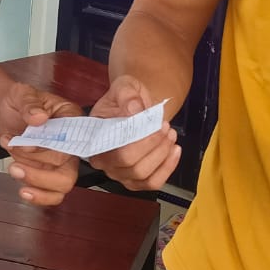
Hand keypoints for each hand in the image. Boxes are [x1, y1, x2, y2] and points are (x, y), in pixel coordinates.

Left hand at [0, 83, 80, 206]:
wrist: (6, 113)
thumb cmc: (19, 102)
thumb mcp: (21, 94)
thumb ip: (29, 103)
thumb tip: (38, 117)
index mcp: (71, 118)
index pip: (74, 139)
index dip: (52, 147)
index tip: (28, 143)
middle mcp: (71, 142)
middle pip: (69, 168)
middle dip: (38, 167)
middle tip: (15, 160)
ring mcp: (62, 161)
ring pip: (62, 184)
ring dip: (36, 181)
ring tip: (13, 168)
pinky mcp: (50, 174)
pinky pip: (53, 194)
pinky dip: (38, 196)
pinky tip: (22, 188)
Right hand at [87, 74, 180, 190]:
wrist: (136, 105)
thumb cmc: (126, 97)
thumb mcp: (124, 87)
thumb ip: (127, 95)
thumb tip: (134, 109)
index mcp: (94, 139)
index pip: (112, 149)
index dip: (136, 140)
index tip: (153, 123)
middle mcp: (103, 161)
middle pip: (129, 164)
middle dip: (152, 145)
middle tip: (165, 126)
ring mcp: (120, 173)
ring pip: (142, 175)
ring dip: (162, 155)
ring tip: (170, 134)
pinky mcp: (136, 179)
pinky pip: (153, 183)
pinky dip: (167, 168)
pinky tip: (175, 150)